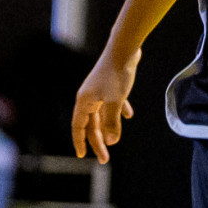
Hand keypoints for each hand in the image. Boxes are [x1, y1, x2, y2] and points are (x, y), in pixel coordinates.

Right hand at [72, 47, 139, 162]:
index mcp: (84, 102)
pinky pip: (114, 102)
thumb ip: (112, 122)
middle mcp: (89, 97)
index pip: (79, 127)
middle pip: (92, 124)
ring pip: (102, 115)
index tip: (82, 156)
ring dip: (108, 128)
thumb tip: (110, 142)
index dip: (80, 142)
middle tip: (105, 159)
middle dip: (98, 142)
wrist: (124, 48)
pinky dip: (119, 110)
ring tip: (114, 142)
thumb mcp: (115, 101)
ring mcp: (100, 90)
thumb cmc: (117, 74)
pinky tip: (129, 116)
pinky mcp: (111, 84)